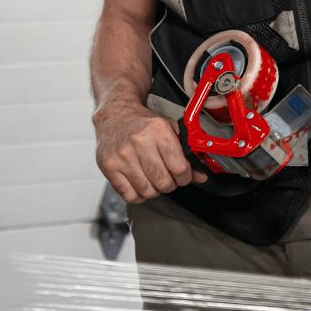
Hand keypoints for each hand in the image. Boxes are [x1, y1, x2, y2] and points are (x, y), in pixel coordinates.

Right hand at [93, 101, 207, 202]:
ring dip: (154, 190)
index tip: (183, 175)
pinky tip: (140, 183)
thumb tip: (201, 177)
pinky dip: (138, 195)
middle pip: (164, 182)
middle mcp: (139, 142)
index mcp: (158, 131)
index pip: (179, 168)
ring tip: (153, 178)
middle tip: (168, 177)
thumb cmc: (144, 123)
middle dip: (170, 184)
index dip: (186, 177)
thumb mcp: (170, 129)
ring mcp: (122, 156)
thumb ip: (187, 153)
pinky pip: (129, 195)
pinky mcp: (109, 167)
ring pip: (147, 192)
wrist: (115, 115)